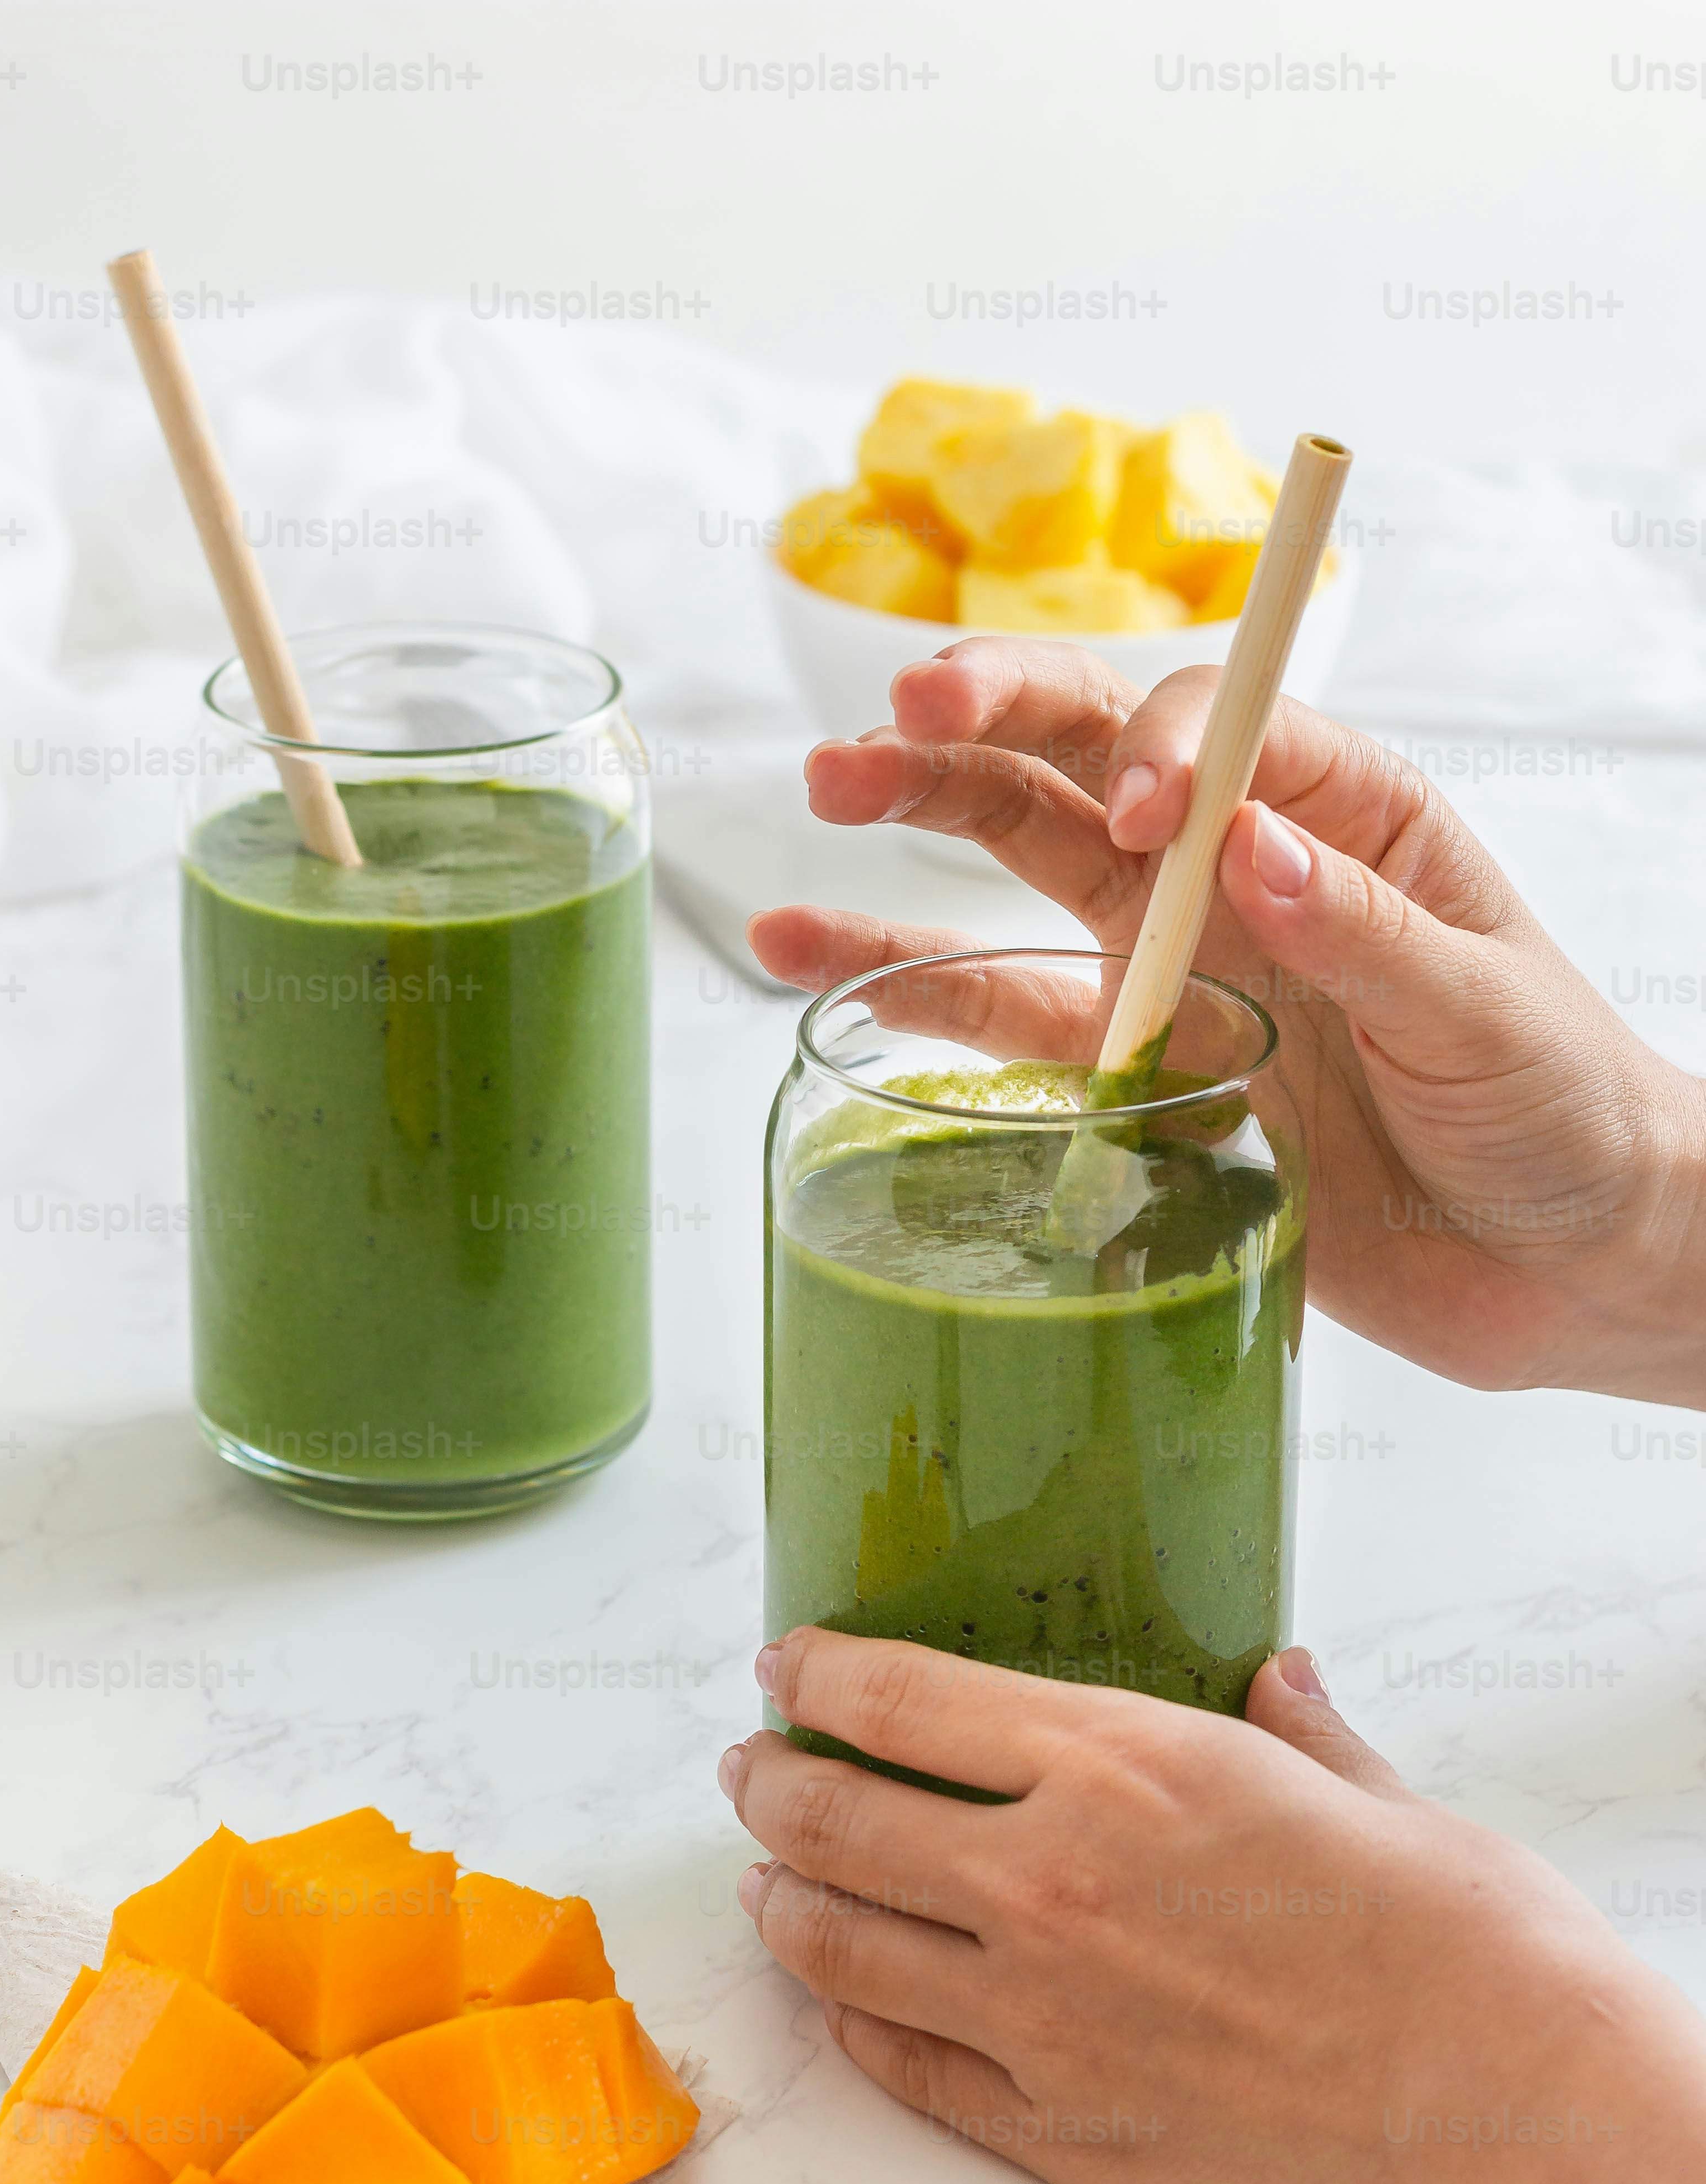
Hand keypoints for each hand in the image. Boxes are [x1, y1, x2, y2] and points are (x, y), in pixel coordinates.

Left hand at [722, 1627, 1705, 2183]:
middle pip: (834, 1820)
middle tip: (752, 1772)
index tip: (786, 1665)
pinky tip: (841, 2001)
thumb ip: (1295, 1735)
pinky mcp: (1055, 2132)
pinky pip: (902, 2065)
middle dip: (770, 1785)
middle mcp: (1048, 1884)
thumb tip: (1273, 1679)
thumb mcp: (1377, 1799)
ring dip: (780, 1904)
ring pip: (837, 1945)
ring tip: (764, 1883)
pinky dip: (852, 2022)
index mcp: (1125, 1770)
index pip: (900, 1699)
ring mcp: (1036, 2018)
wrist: (1516, 2131)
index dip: (818, 1674)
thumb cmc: (1473, 1956)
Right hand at [748, 640, 1705, 1405]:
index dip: (1165, 750)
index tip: (1149, 816)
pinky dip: (912, 988)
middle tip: (896, 719)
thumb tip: (1246, 846)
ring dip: (918, 819)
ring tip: (822, 792)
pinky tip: (821, 965)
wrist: (1564, 1261)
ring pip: (1022, 863)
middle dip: (986, 722)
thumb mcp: (1488, 1011)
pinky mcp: (1134, 1075)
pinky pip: (1007, 1018)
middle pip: (1089, 756)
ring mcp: (1176, 965)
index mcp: (1344, 813)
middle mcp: (1239, 867)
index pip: (1222, 729)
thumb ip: (1366, 934)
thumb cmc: (1563, 1110)